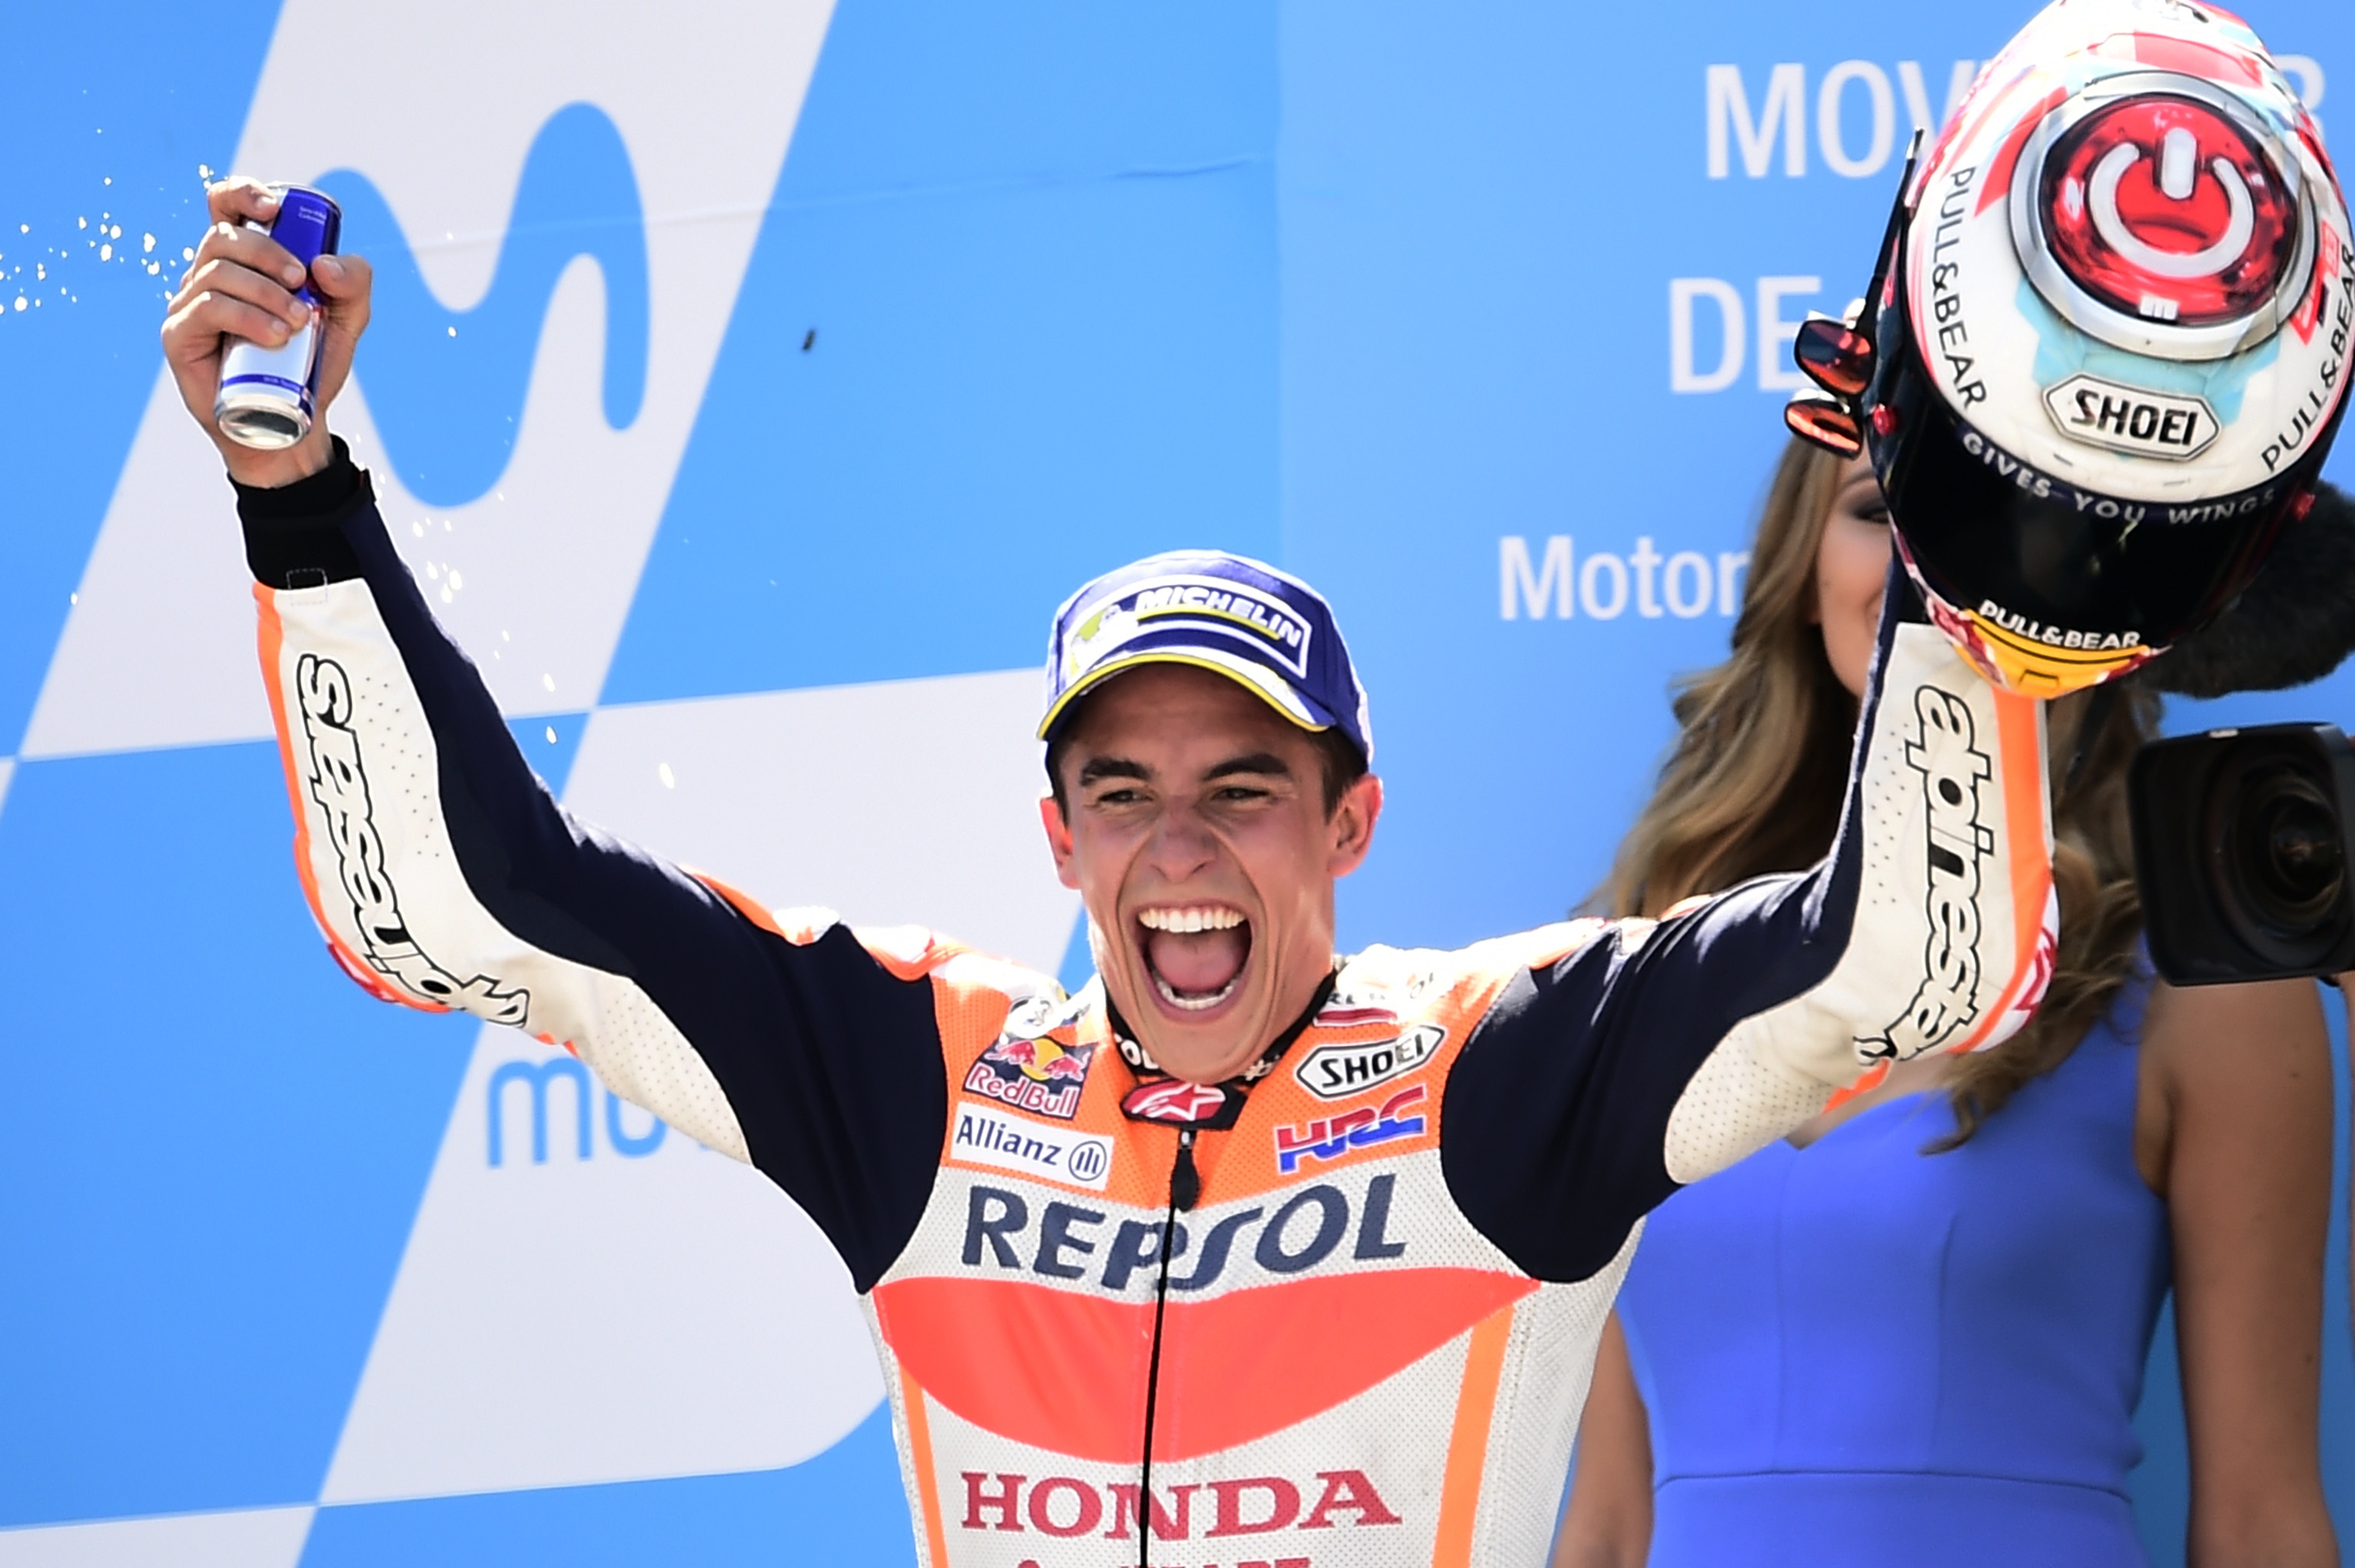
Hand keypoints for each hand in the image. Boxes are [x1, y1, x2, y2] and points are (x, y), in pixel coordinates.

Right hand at [161, 177, 372, 488]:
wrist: (294, 423)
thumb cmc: (312, 364)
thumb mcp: (348, 321)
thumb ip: (353, 284)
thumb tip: (324, 263)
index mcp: (243, 260)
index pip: (226, 205)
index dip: (242, 193)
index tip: (274, 209)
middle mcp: (209, 274)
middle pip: (224, 236)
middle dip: (268, 253)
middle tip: (302, 283)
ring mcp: (189, 303)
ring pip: (216, 272)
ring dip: (263, 291)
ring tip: (298, 324)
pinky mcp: (179, 335)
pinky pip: (206, 309)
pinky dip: (245, 316)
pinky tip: (275, 335)